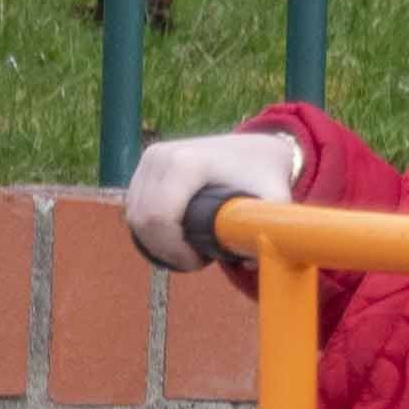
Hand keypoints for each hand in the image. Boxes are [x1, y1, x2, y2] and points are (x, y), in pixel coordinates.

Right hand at [123, 129, 300, 272]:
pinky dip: (148, 226)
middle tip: (192, 261)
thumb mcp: (274, 200)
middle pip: (142, 219)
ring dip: (154, 239)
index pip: (159, 217)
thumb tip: (253, 261)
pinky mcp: (146, 162)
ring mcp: (151, 156)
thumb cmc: (263, 176)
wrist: (255, 146)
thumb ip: (270, 228)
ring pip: (134, 214)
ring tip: (185, 249)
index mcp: (187, 163)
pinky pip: (134, 204)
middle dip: (163, 249)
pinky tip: (171, 235)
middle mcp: (162, 155)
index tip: (198, 261)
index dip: (173, 249)